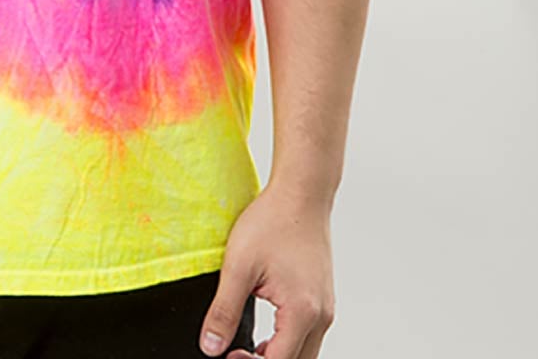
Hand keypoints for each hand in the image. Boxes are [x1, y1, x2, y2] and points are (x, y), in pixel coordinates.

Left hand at [197, 182, 335, 358]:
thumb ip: (223, 310)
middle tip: (236, 353)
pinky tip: (267, 331)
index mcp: (302, 312)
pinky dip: (289, 341)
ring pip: (306, 352)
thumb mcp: (238, 266)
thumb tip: (210, 348)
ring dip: (279, 355)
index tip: (227, 354)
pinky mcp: (323, 298)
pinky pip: (309, 334)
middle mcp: (322, 316)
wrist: (301, 193)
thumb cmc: (273, 222)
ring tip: (248, 345)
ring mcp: (326, 307)